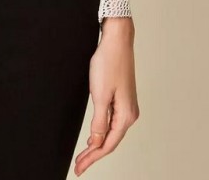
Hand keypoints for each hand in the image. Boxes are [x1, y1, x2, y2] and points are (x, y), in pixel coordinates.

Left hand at [75, 18, 138, 173]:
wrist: (117, 40)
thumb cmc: (108, 63)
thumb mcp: (100, 94)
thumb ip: (99, 121)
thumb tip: (97, 142)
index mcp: (126, 115)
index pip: (108, 144)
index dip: (93, 158)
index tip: (79, 167)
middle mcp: (130, 114)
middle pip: (110, 141)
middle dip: (94, 155)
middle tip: (78, 165)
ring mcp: (127, 106)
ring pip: (111, 132)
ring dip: (97, 144)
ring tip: (84, 155)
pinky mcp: (122, 98)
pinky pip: (112, 122)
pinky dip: (102, 132)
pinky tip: (94, 137)